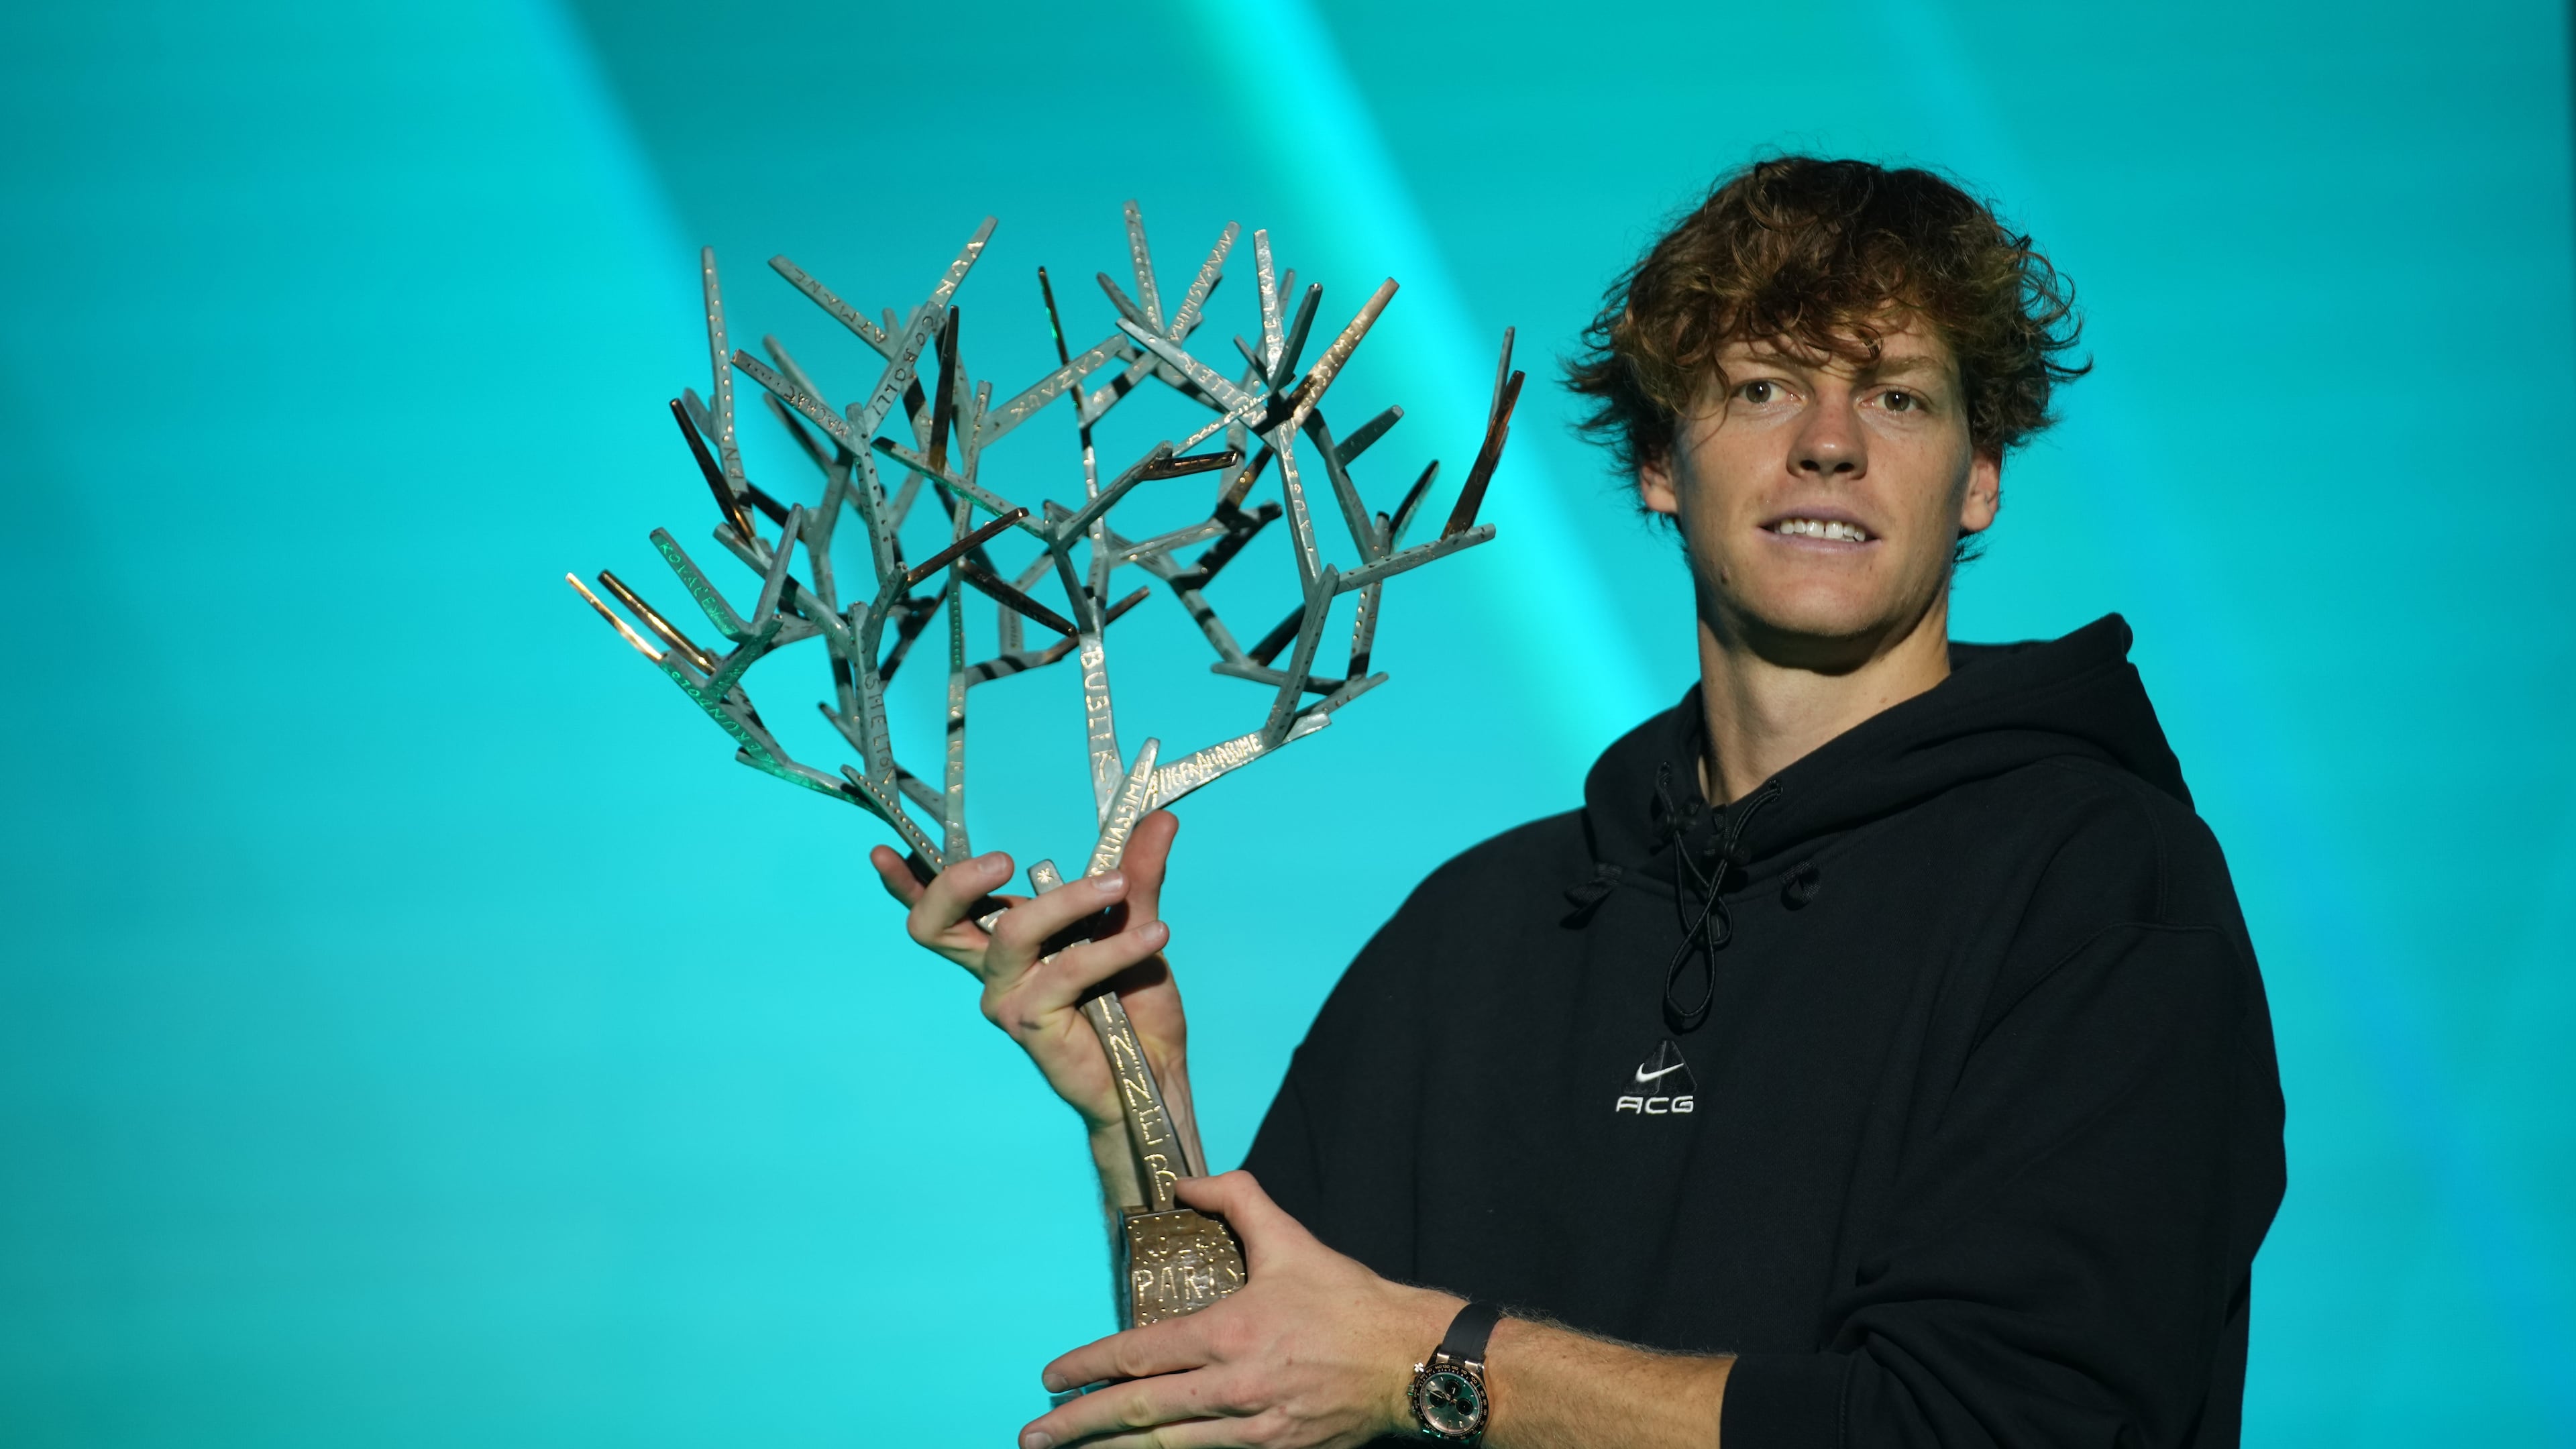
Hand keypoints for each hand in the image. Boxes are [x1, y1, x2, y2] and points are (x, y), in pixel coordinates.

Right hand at [868, 811, 1187, 1137]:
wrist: (1157, 1071)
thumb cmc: (1136, 1002)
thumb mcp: (1135, 921)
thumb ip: (1138, 872)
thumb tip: (1160, 818)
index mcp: (1007, 939)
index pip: (941, 910)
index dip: (905, 883)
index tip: (883, 850)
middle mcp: (995, 968)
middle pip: (935, 925)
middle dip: (955, 882)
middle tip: (1003, 859)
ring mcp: (1006, 996)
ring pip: (1013, 932)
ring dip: (1070, 900)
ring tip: (1120, 886)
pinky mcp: (1030, 1021)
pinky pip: (1067, 968)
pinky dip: (1113, 946)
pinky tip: (1153, 937)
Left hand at [1022, 1171, 1457, 1448]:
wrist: (1413, 1361)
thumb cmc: (1350, 1302)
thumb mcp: (1291, 1239)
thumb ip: (1236, 1200)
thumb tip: (1187, 1185)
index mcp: (1230, 1332)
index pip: (1140, 1354)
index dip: (1088, 1366)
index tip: (1052, 1375)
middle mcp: (1234, 1387)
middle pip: (1138, 1412)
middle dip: (1078, 1424)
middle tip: (1034, 1433)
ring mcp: (1255, 1429)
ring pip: (1167, 1448)